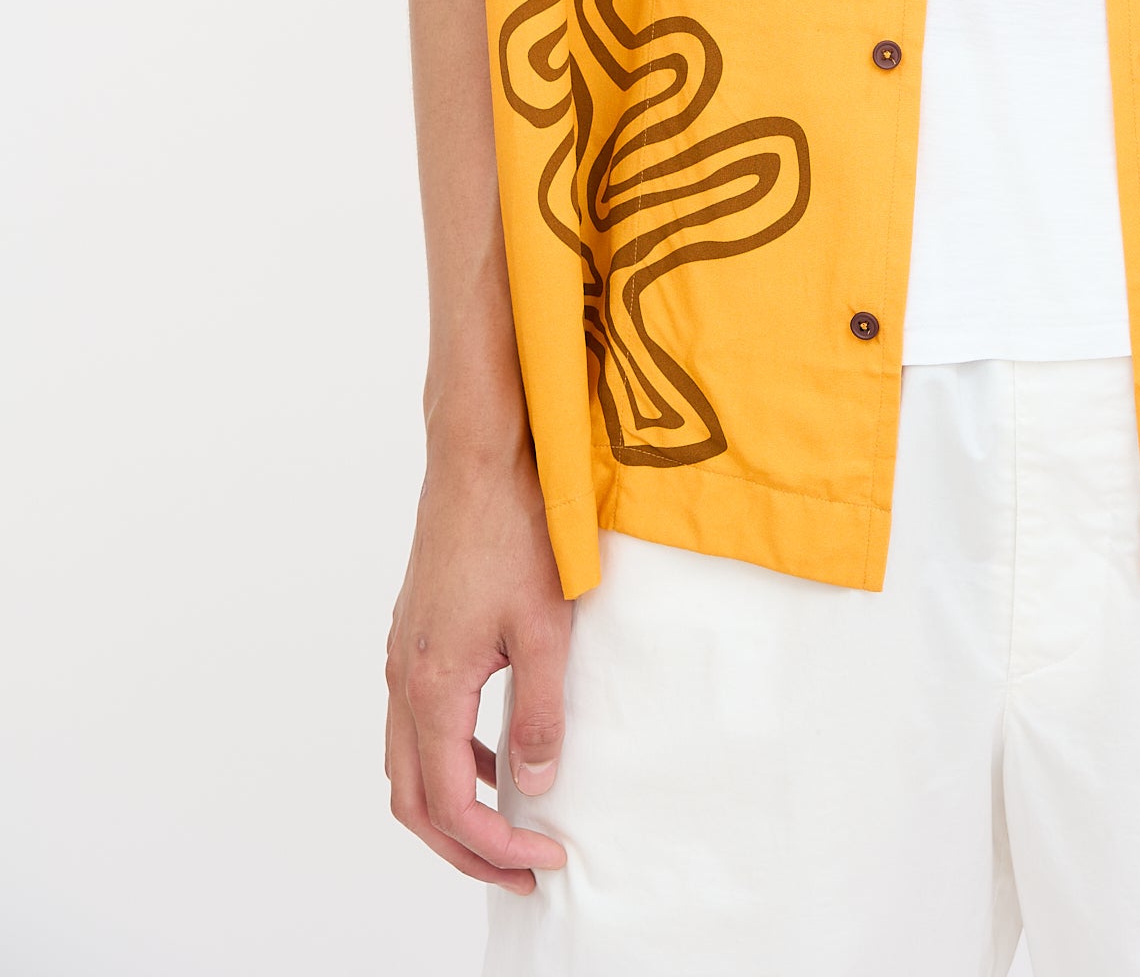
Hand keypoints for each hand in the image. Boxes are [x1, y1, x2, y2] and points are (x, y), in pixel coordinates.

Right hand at [384, 434, 573, 893]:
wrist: (476, 458)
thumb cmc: (513, 530)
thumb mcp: (544, 627)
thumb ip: (540, 712)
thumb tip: (535, 785)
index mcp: (431, 686)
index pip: (451, 804)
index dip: (495, 846)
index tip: (546, 858)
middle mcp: (403, 679)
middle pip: (413, 801)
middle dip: (464, 849)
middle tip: (520, 871)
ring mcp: (402, 656)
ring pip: (407, 764)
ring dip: (450, 807)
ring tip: (508, 825)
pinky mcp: (413, 636)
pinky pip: (416, 724)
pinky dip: (448, 759)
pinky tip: (494, 753)